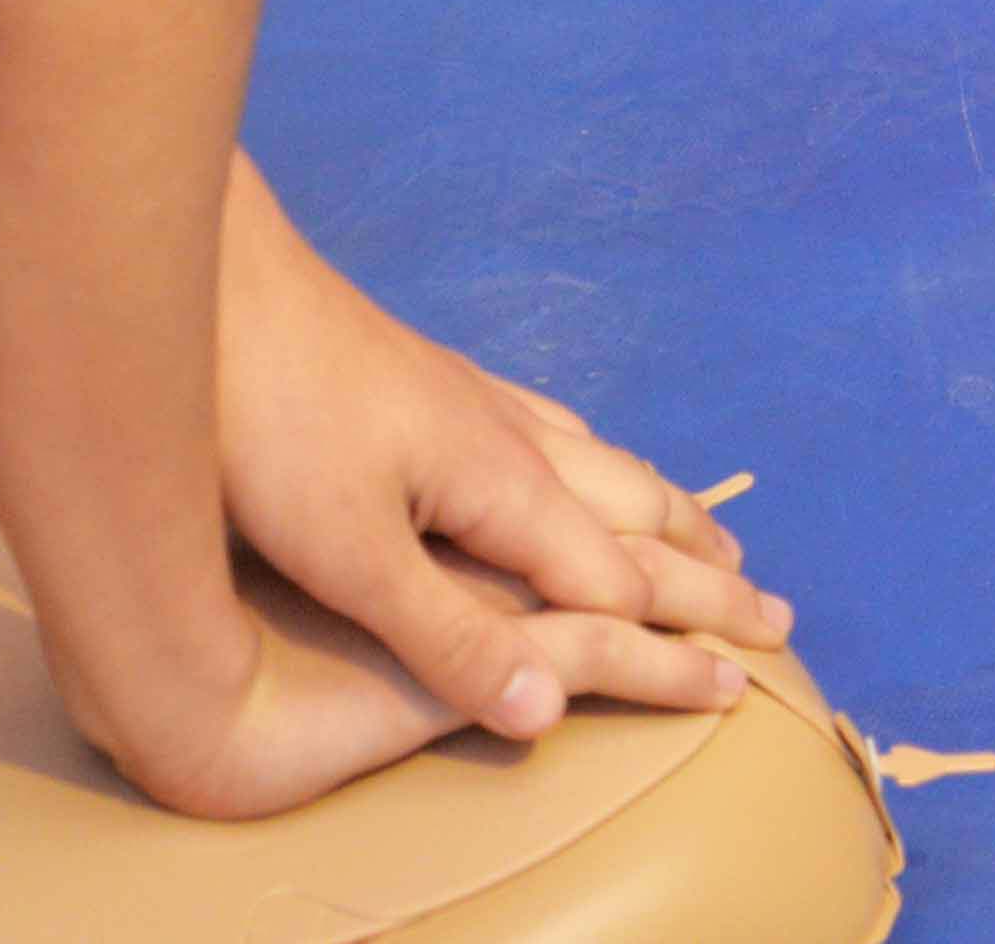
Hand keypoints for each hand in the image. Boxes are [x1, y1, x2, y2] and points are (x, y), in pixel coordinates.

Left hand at [202, 165, 784, 763]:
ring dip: (666, 510)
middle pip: (636, 513)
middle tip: (775, 608)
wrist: (219, 286)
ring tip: (710, 532)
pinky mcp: (432, 380)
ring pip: (602, 463)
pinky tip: (579, 447)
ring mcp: (473, 402)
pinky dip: (598, 456)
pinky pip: (551, 425)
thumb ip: (449, 635)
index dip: (682, 633)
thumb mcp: (351, 553)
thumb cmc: (272, 420)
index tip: (749, 676)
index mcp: (505, 486)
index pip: (618, 580)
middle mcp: (511, 440)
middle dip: (705, 568)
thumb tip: (551, 707)